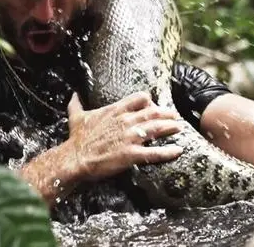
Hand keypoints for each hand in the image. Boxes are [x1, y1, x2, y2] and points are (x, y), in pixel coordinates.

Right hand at [66, 91, 182, 180]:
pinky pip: (154, 152)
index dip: (149, 101)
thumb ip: (77, 104)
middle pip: (153, 112)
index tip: (153, 106)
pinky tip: (178, 151)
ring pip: (157, 128)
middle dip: (166, 113)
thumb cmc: (77, 138)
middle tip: (174, 116)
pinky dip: (168, 152)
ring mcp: (130, 137)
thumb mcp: (76, 117)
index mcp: (115, 110)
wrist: (75, 157)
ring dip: (171, 127)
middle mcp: (126, 121)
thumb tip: (74, 94)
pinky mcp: (131, 154)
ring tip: (179, 127)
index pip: (140, 98)